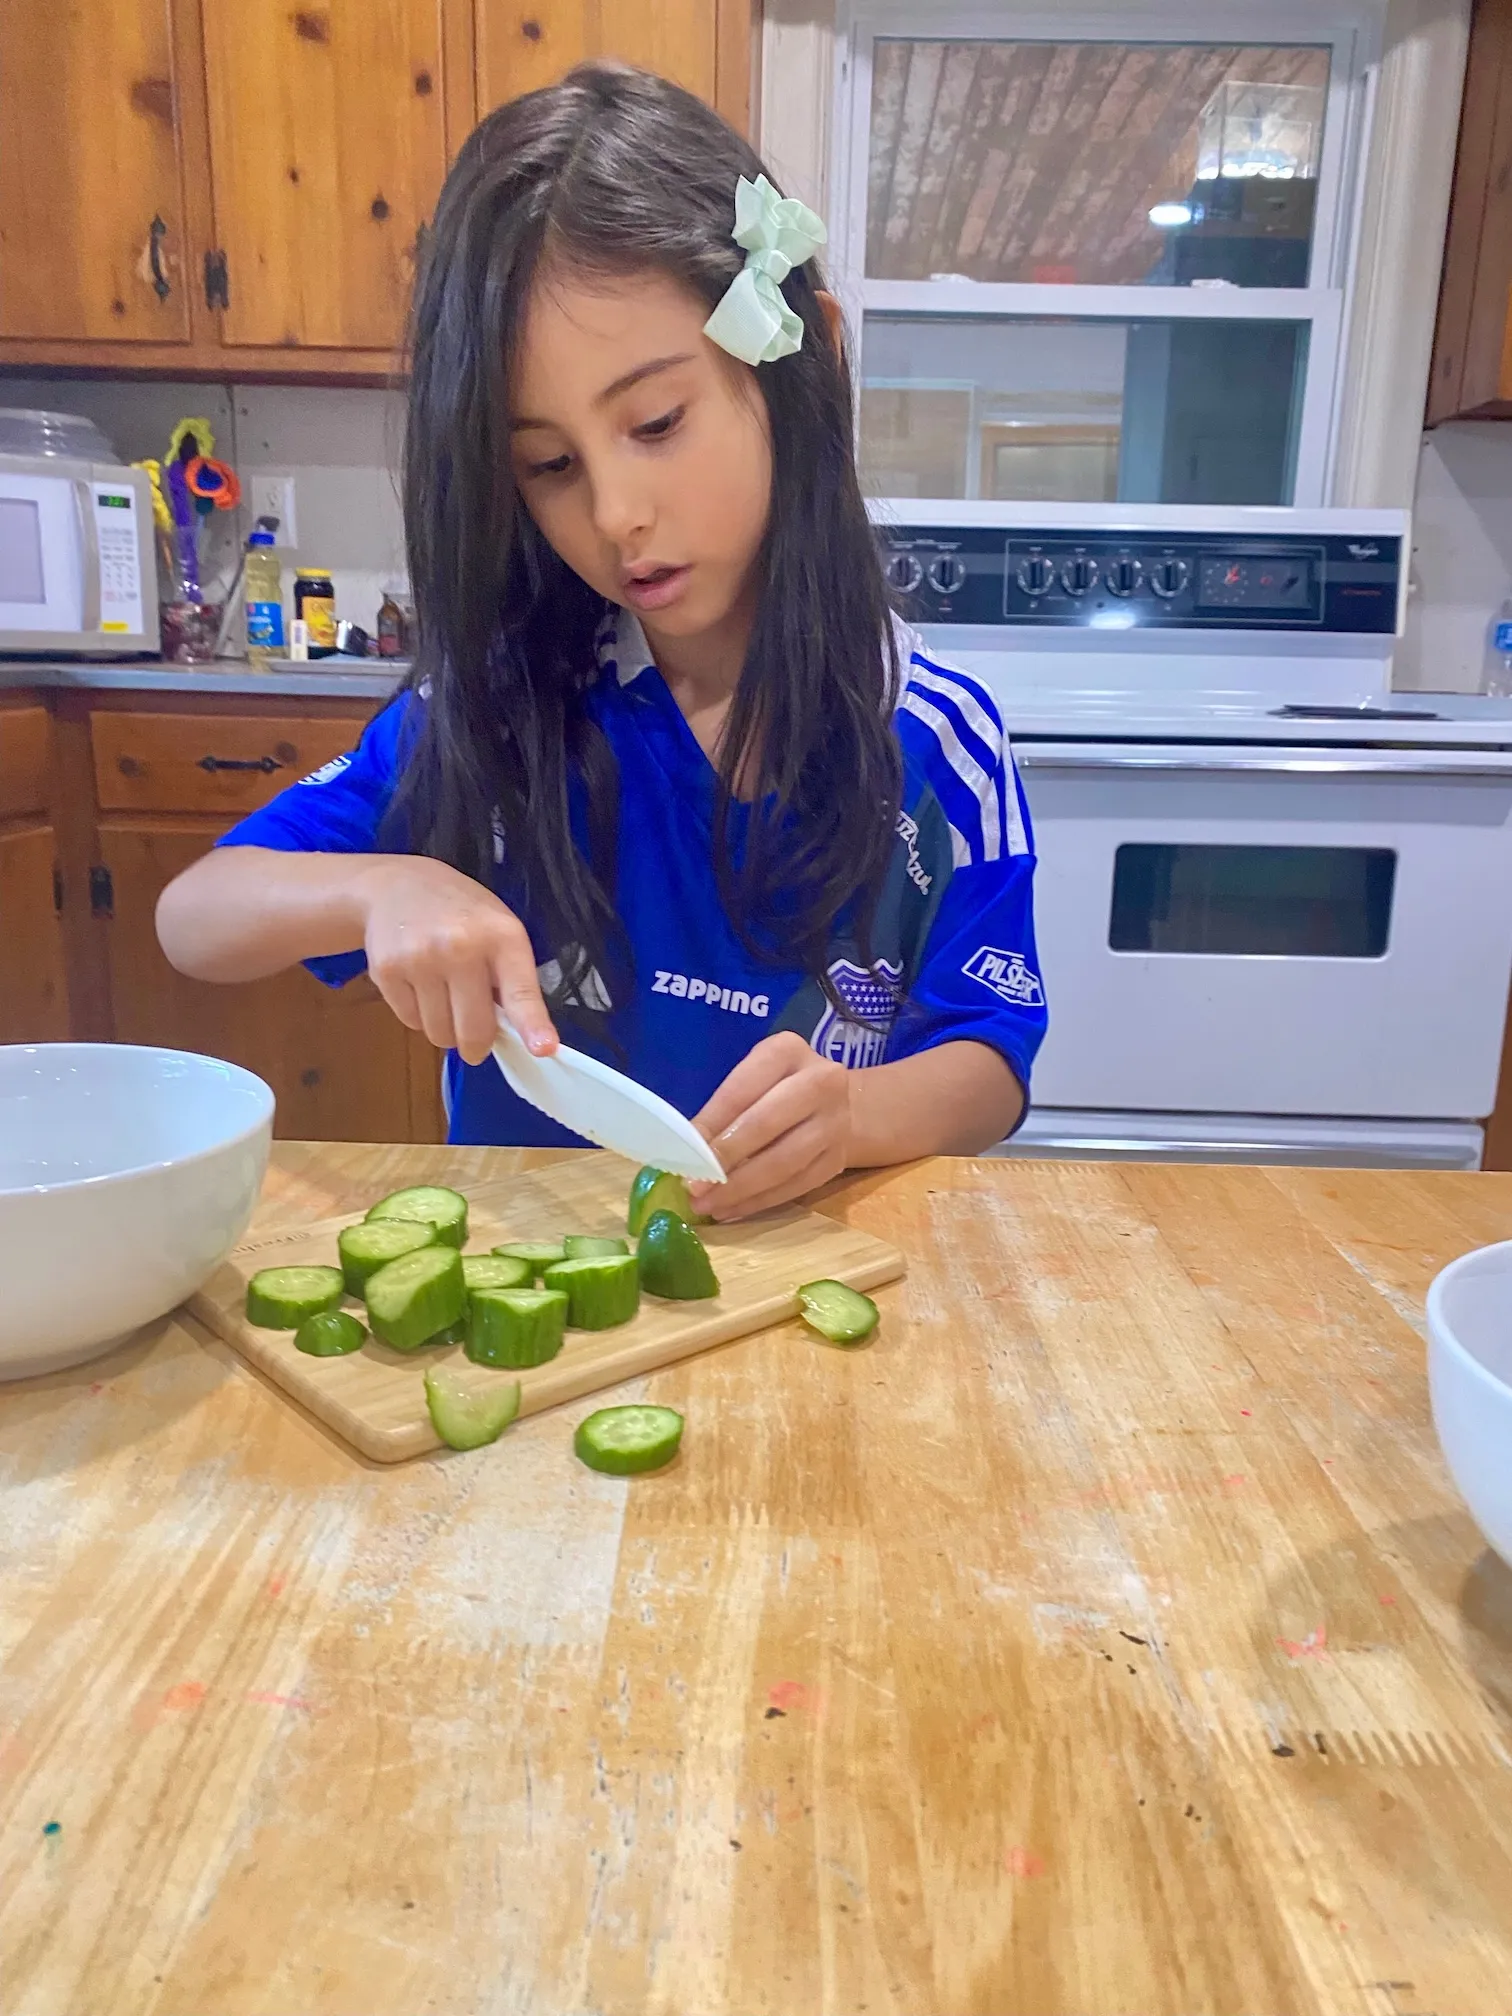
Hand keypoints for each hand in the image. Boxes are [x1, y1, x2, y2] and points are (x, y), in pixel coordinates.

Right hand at [355, 857, 555, 1065]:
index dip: (532, 1025)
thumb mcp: (499, 930)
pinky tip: (420, 984)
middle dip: (477, 1045)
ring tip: (444, 995)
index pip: (520, 991)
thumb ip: (511, 979)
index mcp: (501, 937)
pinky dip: (418, 1015)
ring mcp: (419, 960)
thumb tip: (519, 1037)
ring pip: (439, 1034)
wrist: (396, 885)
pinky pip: (410, 1022)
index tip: (542, 1049)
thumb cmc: (461, 914)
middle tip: (475, 1037)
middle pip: (473, 1030)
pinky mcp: (386, 971)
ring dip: (445, 1029)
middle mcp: (460, 947)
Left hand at [689, 1032, 850, 1221]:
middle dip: (725, 1158)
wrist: (841, 1102)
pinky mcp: (837, 1158)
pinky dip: (760, 1201)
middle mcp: (820, 1082)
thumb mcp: (754, 1079)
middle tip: (694, 1187)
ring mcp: (834, 1123)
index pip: (742, 1090)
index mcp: (788, 1052)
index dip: (711, 1124)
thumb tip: (689, 1151)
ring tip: (708, 1205)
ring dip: (741, 1190)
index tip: (684, 1153)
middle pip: (766, 1124)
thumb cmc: (779, 1087)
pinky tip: (732, 1210)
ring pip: (783, 1163)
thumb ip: (724, 1108)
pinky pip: (796, 1185)